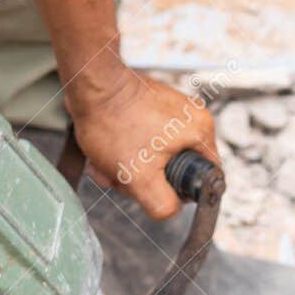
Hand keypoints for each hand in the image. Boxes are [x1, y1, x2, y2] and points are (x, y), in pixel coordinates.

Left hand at [68, 69, 219, 219]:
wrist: (88, 84)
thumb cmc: (113, 124)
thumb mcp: (139, 176)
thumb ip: (162, 203)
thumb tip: (172, 211)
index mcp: (201, 132)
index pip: (205, 178)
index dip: (180, 192)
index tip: (154, 188)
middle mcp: (192, 119)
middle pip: (176, 170)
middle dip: (144, 180)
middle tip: (121, 176)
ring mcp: (171, 111)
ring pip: (155, 157)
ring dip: (128, 167)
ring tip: (106, 161)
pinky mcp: (150, 107)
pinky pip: (143, 141)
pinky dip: (123, 150)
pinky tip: (104, 150)